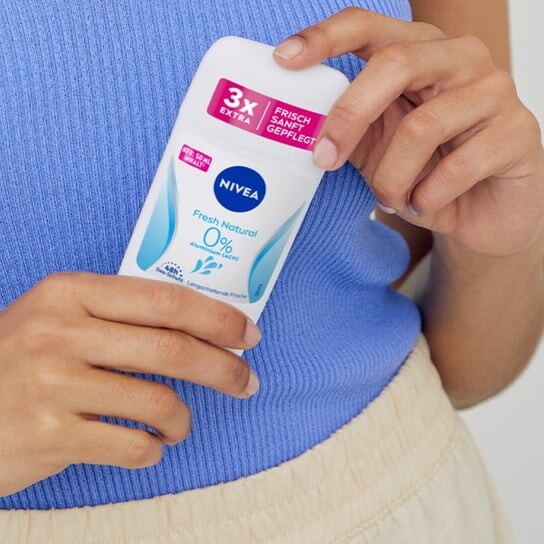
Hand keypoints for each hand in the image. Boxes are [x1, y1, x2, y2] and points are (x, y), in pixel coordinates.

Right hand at [0, 273, 260, 495]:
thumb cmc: (18, 360)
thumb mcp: (58, 318)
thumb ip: (118, 315)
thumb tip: (199, 326)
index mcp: (70, 293)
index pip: (164, 300)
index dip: (215, 317)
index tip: (247, 333)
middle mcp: (60, 333)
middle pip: (171, 349)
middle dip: (222, 368)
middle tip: (247, 381)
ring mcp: (53, 385)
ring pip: (158, 402)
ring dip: (183, 419)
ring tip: (179, 424)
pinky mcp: (49, 436)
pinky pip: (132, 446)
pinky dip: (153, 450)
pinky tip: (149, 446)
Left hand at [274, 7, 543, 256]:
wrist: (481, 214)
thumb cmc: (427, 173)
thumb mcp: (377, 149)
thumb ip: (349, 128)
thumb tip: (301, 125)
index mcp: (420, 52)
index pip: (369, 26)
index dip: (325, 38)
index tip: (284, 59)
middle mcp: (459, 59)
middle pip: (394, 65)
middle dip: (349, 118)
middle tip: (324, 158)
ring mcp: (494, 90)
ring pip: (421, 127)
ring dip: (391, 177)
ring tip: (390, 198)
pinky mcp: (519, 131)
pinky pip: (457, 166)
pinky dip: (426, 198)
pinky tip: (424, 204)